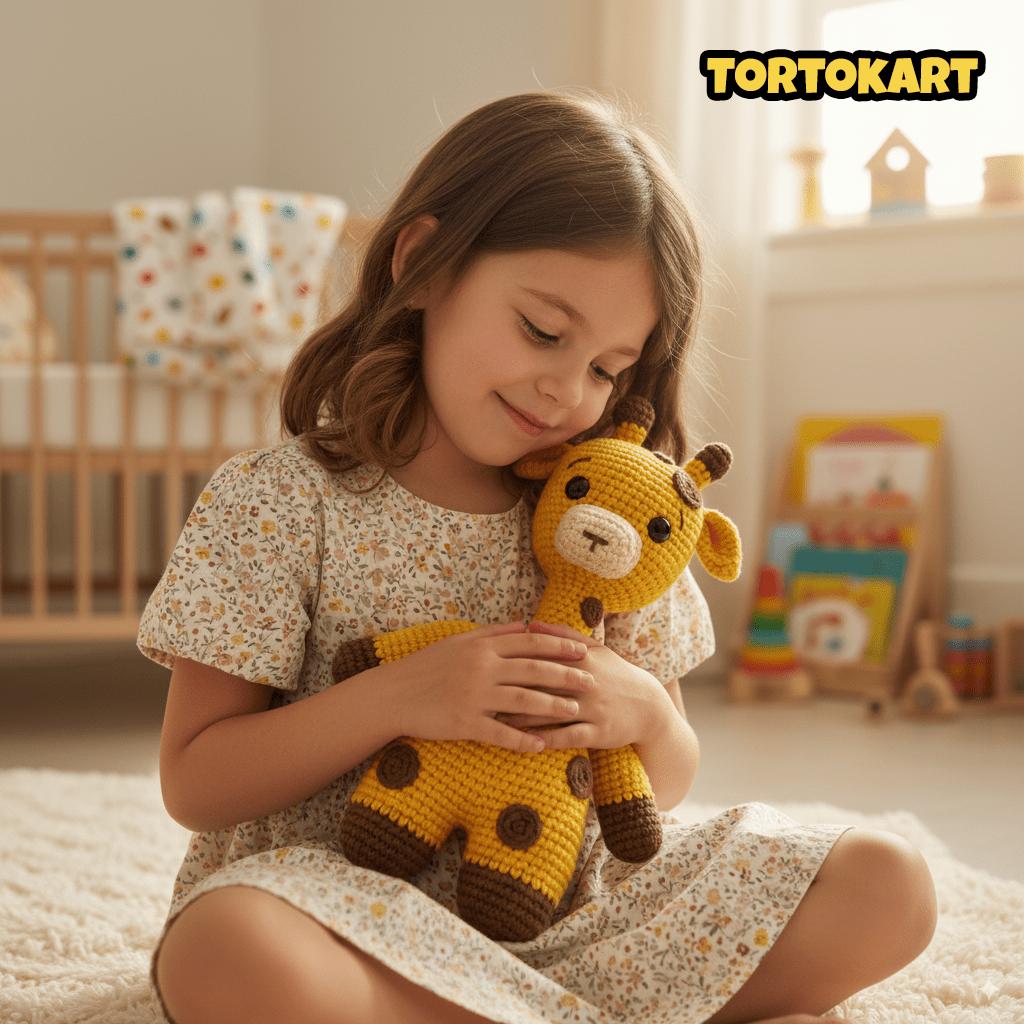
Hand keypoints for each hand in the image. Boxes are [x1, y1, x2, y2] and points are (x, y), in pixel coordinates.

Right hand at [376, 621, 593, 753]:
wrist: (393, 693)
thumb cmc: (427, 666)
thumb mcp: (459, 641)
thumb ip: (493, 633)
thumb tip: (525, 625)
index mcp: (483, 647)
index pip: (529, 644)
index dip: (559, 647)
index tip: (583, 651)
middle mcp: (482, 668)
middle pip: (533, 671)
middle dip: (566, 676)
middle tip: (591, 682)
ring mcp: (473, 696)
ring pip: (522, 700)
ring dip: (552, 706)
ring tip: (575, 711)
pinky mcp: (464, 722)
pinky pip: (499, 732)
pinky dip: (521, 739)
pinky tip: (541, 745)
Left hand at [497, 621, 673, 751]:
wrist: (648, 706)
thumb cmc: (614, 674)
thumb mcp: (595, 650)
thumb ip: (562, 636)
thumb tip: (530, 623)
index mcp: (582, 658)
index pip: (542, 656)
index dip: (514, 659)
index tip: (488, 663)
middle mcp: (586, 682)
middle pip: (543, 683)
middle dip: (512, 687)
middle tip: (483, 692)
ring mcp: (593, 708)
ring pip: (551, 711)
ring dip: (522, 716)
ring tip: (496, 719)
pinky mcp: (599, 732)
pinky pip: (568, 737)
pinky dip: (547, 740)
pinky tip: (526, 742)